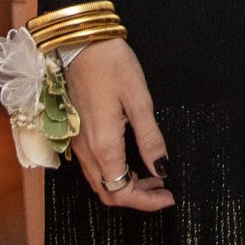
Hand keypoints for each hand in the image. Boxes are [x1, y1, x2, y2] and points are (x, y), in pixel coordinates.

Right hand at [64, 38, 173, 211]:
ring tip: (152, 177)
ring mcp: (77, 142)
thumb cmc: (111, 65)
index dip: (146, 201)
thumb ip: (151, 139)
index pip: (122, 191)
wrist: (79, 42)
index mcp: (103, 145)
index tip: (168, 196)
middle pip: (107, 192)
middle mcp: (86, 149)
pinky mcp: (75, 131)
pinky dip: (113, 172)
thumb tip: (162, 168)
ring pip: (99, 180)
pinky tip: (131, 160)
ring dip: (124, 185)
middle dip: (136, 197)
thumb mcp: (140, 100)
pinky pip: (93, 166)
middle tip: (162, 190)